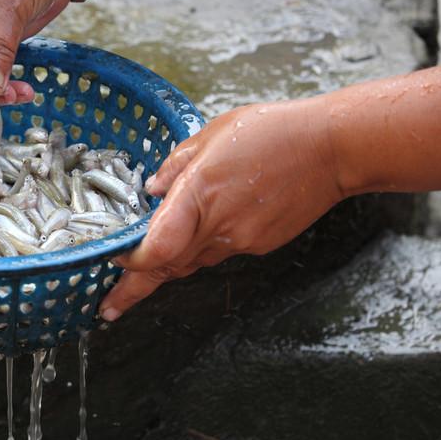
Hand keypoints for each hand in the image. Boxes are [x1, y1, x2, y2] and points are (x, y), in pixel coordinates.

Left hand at [99, 97, 343, 320]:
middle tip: (108, 307)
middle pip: (168, 267)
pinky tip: (205, 228)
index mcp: (199, 194)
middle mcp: (219, 226)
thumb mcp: (212, 134)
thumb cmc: (273, 132)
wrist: (332, 148)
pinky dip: (203, 246)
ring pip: (192, 261)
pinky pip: (219, 252)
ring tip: (140, 271)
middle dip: (134, 289)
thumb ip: (176, 165)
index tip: (113, 266)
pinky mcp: (259, 245)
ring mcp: (242, 241)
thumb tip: (151, 190)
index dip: (132, 263)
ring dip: (167, 265)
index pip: (157, 248)